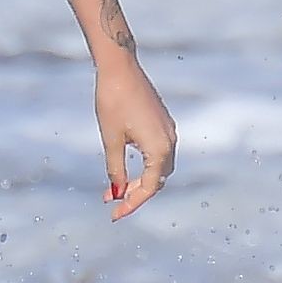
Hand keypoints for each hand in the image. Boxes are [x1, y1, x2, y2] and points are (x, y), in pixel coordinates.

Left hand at [95, 56, 176, 220]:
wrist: (119, 67)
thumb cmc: (112, 101)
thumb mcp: (111, 139)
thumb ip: (116, 169)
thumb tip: (116, 192)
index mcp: (159, 148)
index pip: (149, 187)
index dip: (132, 204)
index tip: (114, 214)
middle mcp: (170, 141)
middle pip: (157, 179)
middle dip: (136, 193)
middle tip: (112, 202)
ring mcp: (168, 130)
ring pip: (158, 166)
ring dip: (139, 179)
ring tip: (116, 188)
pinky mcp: (162, 122)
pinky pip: (158, 152)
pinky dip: (144, 164)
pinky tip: (127, 166)